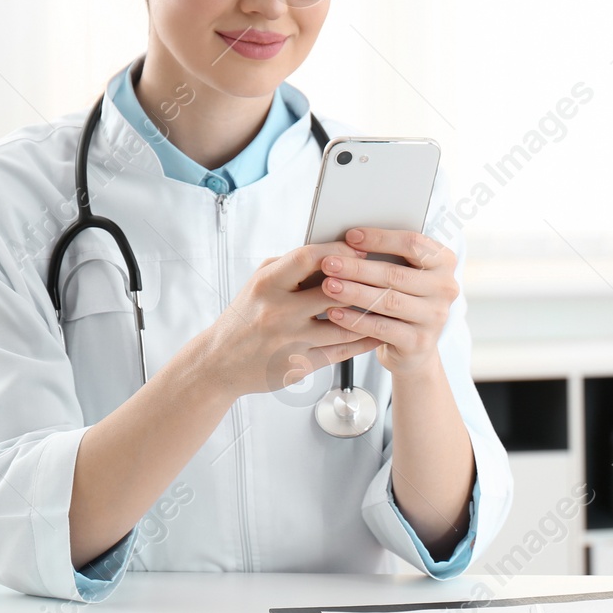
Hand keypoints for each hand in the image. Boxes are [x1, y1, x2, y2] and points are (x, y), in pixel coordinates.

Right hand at [198, 240, 386, 398]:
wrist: (219, 362)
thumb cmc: (246, 316)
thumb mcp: (261, 283)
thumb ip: (292, 267)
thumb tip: (335, 250)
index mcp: (267, 284)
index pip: (308, 258)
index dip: (339, 251)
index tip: (362, 247)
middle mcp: (278, 312)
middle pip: (334, 291)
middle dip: (363, 282)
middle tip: (388, 275)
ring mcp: (290, 340)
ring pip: (345, 324)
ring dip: (372, 314)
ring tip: (393, 304)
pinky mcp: (299, 365)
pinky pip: (342, 351)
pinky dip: (364, 340)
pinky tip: (379, 331)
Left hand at [316, 227, 458, 377]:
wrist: (414, 347)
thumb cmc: (403, 299)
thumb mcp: (404, 273)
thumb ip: (388, 255)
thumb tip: (349, 239)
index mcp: (444, 261)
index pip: (413, 243)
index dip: (380, 238)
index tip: (350, 236)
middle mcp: (445, 288)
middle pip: (396, 274)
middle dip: (358, 268)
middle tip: (329, 263)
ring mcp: (435, 316)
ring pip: (388, 301)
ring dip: (354, 292)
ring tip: (329, 285)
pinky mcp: (420, 342)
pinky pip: (382, 328)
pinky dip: (356, 320)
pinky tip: (335, 313)